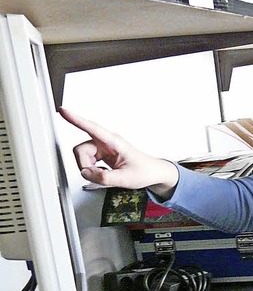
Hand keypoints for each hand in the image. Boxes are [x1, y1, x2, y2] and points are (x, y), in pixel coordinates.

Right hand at [58, 107, 179, 198]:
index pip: (92, 128)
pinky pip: (88, 161)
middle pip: (81, 149)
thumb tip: (86, 174)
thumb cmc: (144, 171)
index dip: (76, 119)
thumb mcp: (125, 179)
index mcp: (114, 142)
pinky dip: (92, 169)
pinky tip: (103, 173)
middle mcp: (106, 143)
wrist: (152, 173)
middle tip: (96, 176)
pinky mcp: (102, 154)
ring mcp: (103, 148)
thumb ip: (104, 178)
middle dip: (84, 164)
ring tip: (104, 175)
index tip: (63, 111)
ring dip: (89, 168)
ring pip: (83, 156)